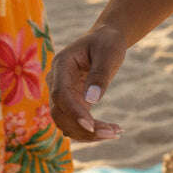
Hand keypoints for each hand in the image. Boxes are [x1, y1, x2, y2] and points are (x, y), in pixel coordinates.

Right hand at [48, 26, 125, 141]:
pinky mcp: (72, 102)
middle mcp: (56, 81)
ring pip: (67, 122)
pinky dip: (92, 129)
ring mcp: (62, 94)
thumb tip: (93, 101)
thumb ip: (100, 74)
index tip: (91, 126)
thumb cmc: (107, 42)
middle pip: (60, 113)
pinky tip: (113, 130)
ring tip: (116, 132)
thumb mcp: (108, 53)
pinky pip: (76, 121)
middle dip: (83, 128)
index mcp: (61, 65)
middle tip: (112, 133)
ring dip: (88, 133)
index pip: (60, 94)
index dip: (73, 112)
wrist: (105, 39)